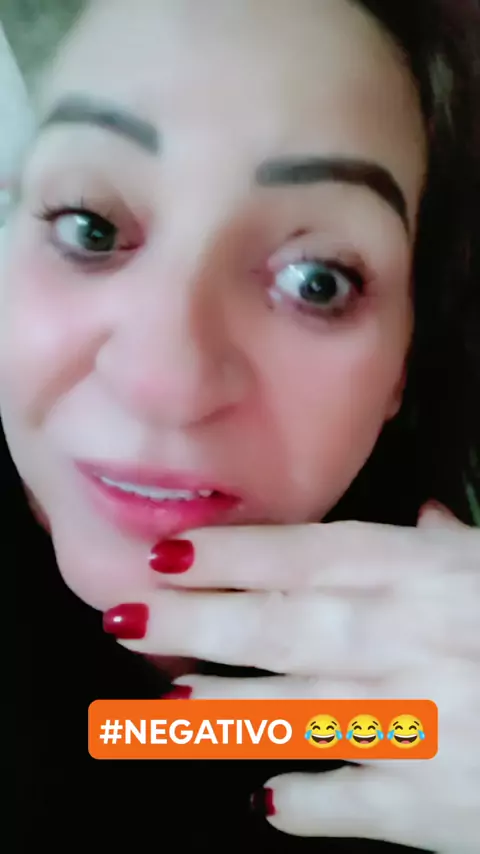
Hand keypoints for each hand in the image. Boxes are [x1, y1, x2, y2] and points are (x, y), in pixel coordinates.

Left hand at [106, 502, 479, 852]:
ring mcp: (422, 725)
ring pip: (297, 710)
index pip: (310, 558)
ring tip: (171, 697)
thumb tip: (424, 520)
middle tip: (127, 618)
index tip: (169, 555)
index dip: (233, 555)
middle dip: (195, 623)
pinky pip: (355, 804)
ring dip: (226, 705)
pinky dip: (306, 803)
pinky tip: (263, 797)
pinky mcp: (442, 806)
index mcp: (433, 577)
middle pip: (281, 628)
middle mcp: (414, 642)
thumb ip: (461, 545)